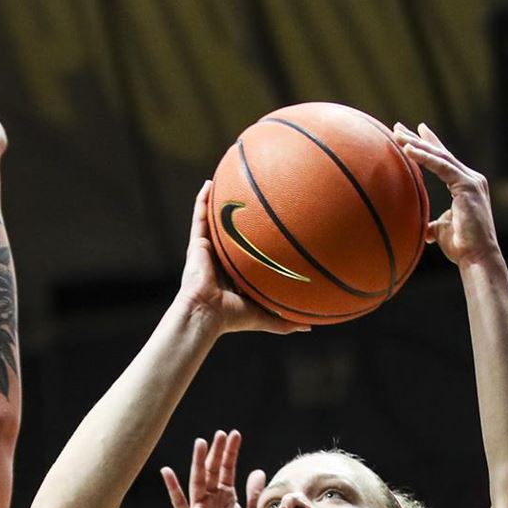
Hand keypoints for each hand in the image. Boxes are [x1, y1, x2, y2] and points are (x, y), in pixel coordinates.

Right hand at [162, 429, 265, 507]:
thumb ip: (254, 494)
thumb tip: (258, 470)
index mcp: (226, 500)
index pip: (227, 471)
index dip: (230, 453)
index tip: (235, 434)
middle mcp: (211, 503)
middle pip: (212, 473)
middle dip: (216, 453)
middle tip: (221, 433)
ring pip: (198, 483)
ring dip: (198, 463)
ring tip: (200, 442)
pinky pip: (179, 505)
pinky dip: (172, 488)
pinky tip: (167, 472)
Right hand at [175, 181, 307, 335]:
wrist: (206, 313)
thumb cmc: (233, 318)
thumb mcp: (265, 316)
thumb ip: (285, 321)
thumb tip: (310, 328)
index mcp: (236, 273)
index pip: (248, 252)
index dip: (257, 239)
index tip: (272, 225)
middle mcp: (222, 259)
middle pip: (233, 231)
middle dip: (241, 215)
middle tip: (254, 197)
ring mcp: (208, 250)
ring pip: (215, 220)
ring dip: (220, 202)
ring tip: (228, 180)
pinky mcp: (197, 245)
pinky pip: (200, 218)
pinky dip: (202, 201)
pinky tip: (209, 184)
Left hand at [394, 122, 501, 270]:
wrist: (477, 257)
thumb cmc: (461, 247)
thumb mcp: (442, 230)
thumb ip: (434, 224)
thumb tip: (424, 230)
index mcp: (465, 185)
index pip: (444, 160)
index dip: (429, 145)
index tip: (415, 130)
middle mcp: (471, 178)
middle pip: (440, 153)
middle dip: (419, 139)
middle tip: (398, 127)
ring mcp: (471, 181)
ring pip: (440, 156)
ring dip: (417, 144)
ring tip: (397, 134)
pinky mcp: (468, 186)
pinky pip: (442, 166)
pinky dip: (425, 157)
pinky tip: (409, 149)